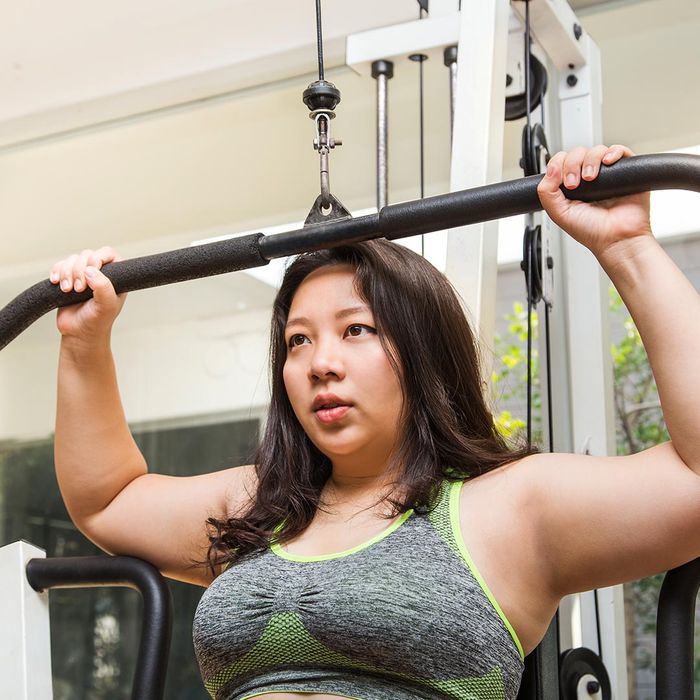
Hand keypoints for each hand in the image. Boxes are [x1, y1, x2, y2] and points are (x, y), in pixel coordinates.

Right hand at [50, 247, 125, 342]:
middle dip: (79, 270)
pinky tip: (57, 284)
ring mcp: (83, 275)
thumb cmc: (97, 321)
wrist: (79, 333)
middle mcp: (100, 273)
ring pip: (72, 259)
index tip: (91, 272)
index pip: (108, 254)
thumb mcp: (106, 306)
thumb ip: (104, 287)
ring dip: (66, 273)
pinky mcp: (67, 279)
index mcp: (115, 277)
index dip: (98, 258)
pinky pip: (59, 265)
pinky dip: (56, 272)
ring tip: (68, 290)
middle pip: (87, 255)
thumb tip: (91, 270)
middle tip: (80, 289)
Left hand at [537, 145, 651, 261]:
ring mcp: (608, 175)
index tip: (563, 183)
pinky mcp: (627, 173)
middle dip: (572, 164)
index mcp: (571, 187)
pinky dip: (613, 151)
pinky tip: (608, 162)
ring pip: (597, 150)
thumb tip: (551, 168)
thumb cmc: (592, 232)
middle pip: (577, 154)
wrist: (616, 239)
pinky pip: (621, 151)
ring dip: (590, 160)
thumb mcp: (559, 214)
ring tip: (591, 178)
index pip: (562, 163)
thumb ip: (547, 192)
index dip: (559, 165)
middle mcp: (589, 179)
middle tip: (574, 184)